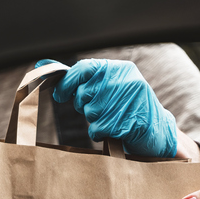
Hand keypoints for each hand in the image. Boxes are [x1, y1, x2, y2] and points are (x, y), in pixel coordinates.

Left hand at [36, 58, 177, 156]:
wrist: (157, 132)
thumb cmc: (125, 108)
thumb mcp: (108, 87)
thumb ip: (79, 78)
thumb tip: (41, 65)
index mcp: (120, 69)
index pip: (84, 68)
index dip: (67, 83)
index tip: (59, 94)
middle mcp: (126, 81)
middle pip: (84, 94)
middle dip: (84, 106)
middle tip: (99, 110)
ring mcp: (128, 102)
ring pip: (89, 113)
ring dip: (94, 121)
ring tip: (111, 120)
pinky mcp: (128, 123)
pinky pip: (97, 129)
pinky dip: (100, 133)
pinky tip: (113, 131)